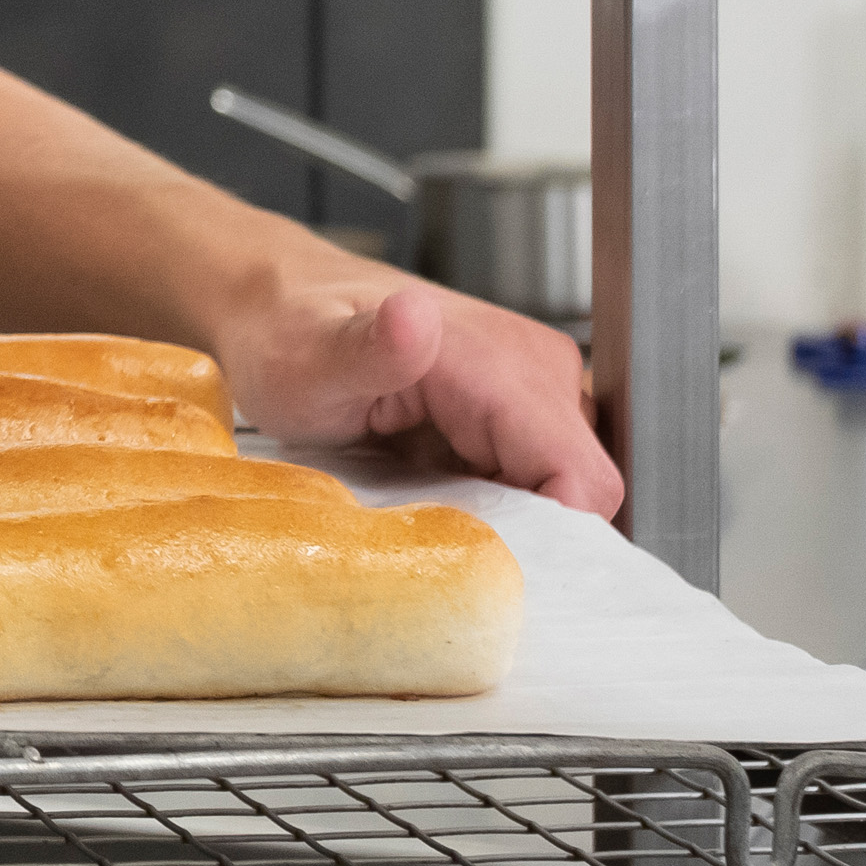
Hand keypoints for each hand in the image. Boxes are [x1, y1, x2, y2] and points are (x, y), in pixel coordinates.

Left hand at [218, 272, 624, 515]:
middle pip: (584, 489)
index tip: (485, 557)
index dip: (550, 536)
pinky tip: (440, 485)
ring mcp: (535, 385)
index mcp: (498, 359)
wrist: (281, 309)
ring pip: (568, 486)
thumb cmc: (289, 336)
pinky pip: (543, 475)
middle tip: (440, 531)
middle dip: (529, 529)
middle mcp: (534, 365)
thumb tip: (414, 316)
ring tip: (432, 501)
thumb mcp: (308, 359)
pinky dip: (502, 498)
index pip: (584, 478)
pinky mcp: (523, 405)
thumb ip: (367, 348)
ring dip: (515, 514)